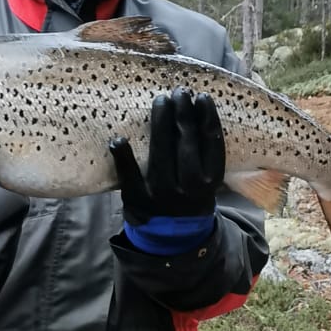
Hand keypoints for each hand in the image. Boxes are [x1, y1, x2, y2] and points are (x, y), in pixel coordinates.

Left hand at [109, 86, 224, 223]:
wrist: (172, 238)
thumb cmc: (191, 198)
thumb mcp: (207, 182)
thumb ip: (205, 155)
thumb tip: (199, 109)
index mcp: (210, 182)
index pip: (212, 144)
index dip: (208, 118)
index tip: (202, 97)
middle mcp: (189, 188)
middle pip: (186, 144)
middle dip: (183, 114)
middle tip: (179, 91)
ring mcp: (162, 195)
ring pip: (161, 153)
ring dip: (160, 123)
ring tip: (161, 101)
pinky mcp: (137, 200)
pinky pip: (129, 175)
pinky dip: (123, 157)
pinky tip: (118, 139)